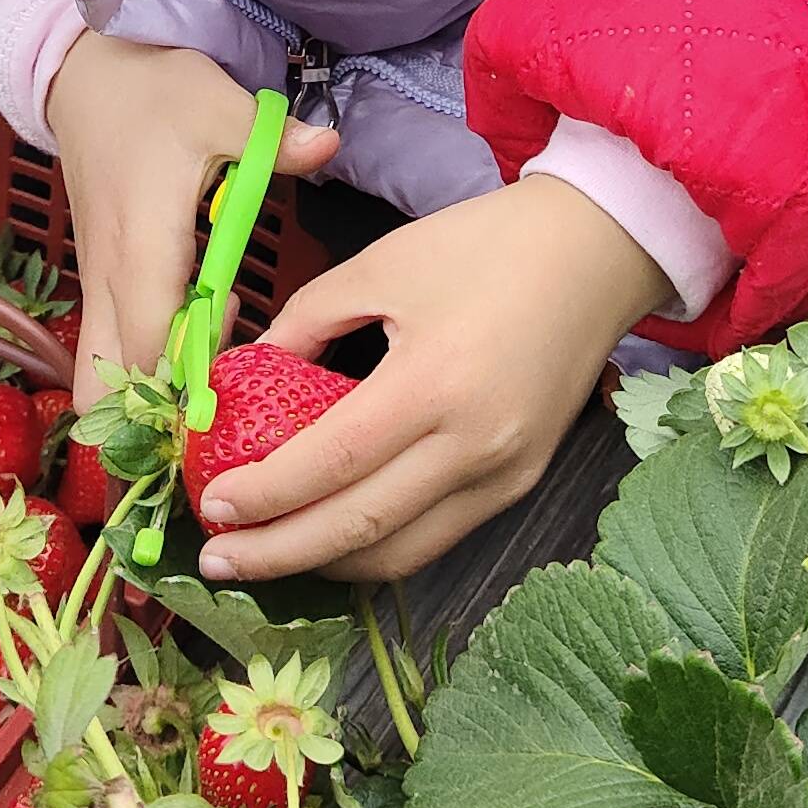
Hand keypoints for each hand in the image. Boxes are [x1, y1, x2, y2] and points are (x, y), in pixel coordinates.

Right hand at [47, 33, 336, 408]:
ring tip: (213, 370)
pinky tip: (198, 334)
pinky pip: (105, 349)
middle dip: (160, 412)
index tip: (240, 387)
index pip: (153, 350)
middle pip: (111, 384)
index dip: (191, 384)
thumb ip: (272, 140)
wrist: (86, 75)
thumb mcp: (219, 106)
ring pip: (97, 374)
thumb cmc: (153, 93)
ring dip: (146, 393)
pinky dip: (139, 366)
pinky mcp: (96, 280)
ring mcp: (95, 284)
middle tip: (224, 396)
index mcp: (141, 249)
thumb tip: (329, 144)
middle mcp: (108, 279)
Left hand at [196, 173, 673, 584]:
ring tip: (266, 554)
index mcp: (434, 382)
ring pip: (401, 551)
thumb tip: (241, 379)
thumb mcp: (379, 266)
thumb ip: (304, 324)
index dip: (267, 495)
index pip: (333, 463)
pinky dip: (377, 545)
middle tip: (218, 561)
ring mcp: (505, 474)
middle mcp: (475, 444)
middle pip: (361, 527)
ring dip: (326, 562)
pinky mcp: (520, 484)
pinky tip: (332, 534)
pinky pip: (437, 535)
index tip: (213, 505)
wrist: (594, 251)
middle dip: (279, 553)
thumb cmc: (484, 245)